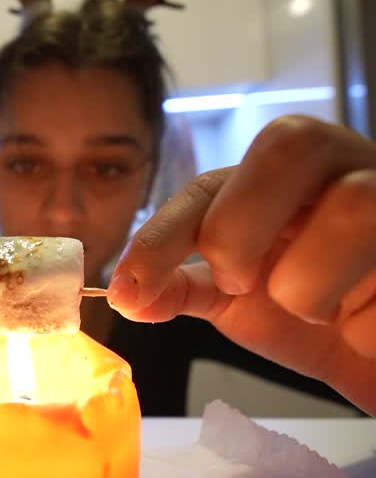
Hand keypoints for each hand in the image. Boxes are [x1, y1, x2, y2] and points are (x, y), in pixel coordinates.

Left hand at [108, 117, 375, 414]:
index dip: (165, 233)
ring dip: (311, 284)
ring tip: (322, 314)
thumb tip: (126, 295)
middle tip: (238, 285)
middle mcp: (345, 166)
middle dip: (240, 228)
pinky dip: (366, 328)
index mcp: (289, 173)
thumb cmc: (323, 316)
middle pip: (289, 144)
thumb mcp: (242, 300)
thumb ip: (184, 286)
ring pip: (353, 205)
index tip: (129, 290)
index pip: (217, 178)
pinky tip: (365, 333)